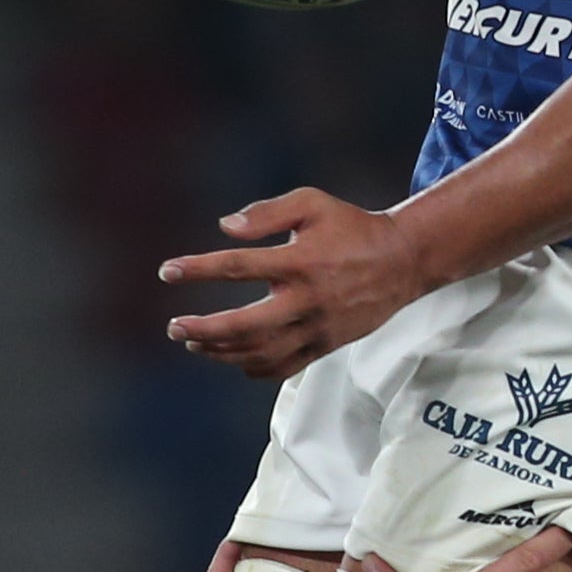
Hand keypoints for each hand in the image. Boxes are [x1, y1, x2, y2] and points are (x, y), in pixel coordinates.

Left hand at [161, 189, 428, 378]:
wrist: (403, 261)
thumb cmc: (352, 227)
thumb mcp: (313, 203)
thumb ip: (267, 212)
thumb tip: (224, 228)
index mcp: (300, 261)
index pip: (237, 267)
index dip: (198, 269)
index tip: (168, 272)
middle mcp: (307, 300)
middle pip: (244, 325)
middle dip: (203, 329)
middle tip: (174, 327)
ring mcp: (317, 327)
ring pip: (261, 352)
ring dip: (221, 351)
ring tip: (194, 342)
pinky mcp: (326, 345)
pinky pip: (284, 367)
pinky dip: (254, 368)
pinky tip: (233, 360)